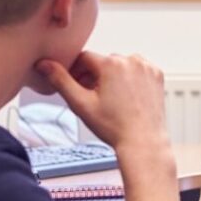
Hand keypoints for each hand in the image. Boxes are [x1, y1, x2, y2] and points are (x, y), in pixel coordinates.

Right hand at [36, 51, 168, 153]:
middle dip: (94, 76)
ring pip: (120, 65)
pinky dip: (130, 79)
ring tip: (111, 99)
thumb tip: (43, 64)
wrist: (143, 142)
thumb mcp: (81, 104)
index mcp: (111, 64)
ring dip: (112, 76)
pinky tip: (126, 97)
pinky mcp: (157, 75)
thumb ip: (60, 81)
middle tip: (91, 97)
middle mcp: (131, 60)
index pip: (84, 58)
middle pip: (103, 62)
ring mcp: (146, 67)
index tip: (76, 87)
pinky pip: (137, 70)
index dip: (76, 72)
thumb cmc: (114, 127)